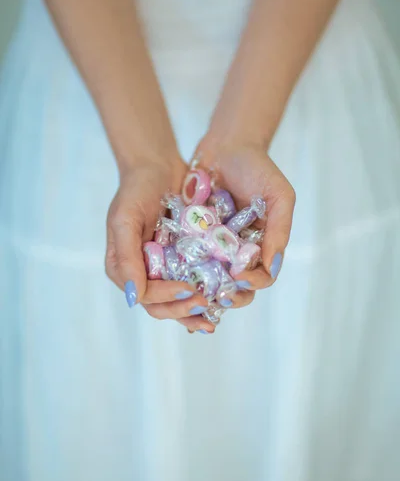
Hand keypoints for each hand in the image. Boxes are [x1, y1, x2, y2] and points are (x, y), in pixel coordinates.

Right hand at [105, 156, 214, 332]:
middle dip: (184, 310)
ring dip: (197, 311)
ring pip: (180, 301)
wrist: (158, 166)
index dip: (167, 298)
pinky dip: (209, 293)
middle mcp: (144, 274)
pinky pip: (196, 282)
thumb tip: (134, 298)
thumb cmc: (136, 189)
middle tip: (206, 303)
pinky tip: (224, 298)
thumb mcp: (125, 219)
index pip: (146, 296)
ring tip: (216, 314)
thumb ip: (126, 258)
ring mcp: (165, 269)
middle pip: (163, 306)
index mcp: (125, 269)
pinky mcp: (185, 260)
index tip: (189, 290)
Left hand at [196, 137, 295, 302]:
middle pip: (235, 286)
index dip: (253, 283)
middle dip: (228, 295)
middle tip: (218, 295)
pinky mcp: (190, 237)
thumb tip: (273, 267)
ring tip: (194, 290)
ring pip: (209, 279)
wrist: (226, 144)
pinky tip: (174, 272)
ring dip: (203, 289)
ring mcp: (213, 246)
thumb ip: (280, 230)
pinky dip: (182, 269)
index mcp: (261, 245)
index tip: (240, 278)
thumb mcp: (279, 195)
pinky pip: (186, 259)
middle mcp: (237, 251)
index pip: (261, 276)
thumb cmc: (258, 168)